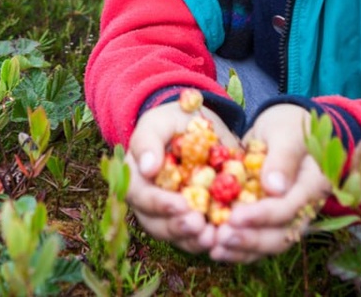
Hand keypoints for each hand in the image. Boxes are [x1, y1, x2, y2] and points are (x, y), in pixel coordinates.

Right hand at [126, 101, 236, 254]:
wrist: (198, 125)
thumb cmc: (172, 121)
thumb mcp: (159, 121)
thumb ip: (148, 140)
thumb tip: (147, 168)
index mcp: (136, 178)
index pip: (141, 196)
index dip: (159, 204)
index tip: (181, 205)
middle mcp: (149, 202)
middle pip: (156, 224)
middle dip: (177, 228)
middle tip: (199, 225)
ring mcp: (170, 214)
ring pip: (176, 236)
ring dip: (193, 240)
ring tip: (213, 237)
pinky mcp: (193, 219)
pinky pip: (197, 237)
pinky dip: (209, 240)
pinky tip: (224, 237)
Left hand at [209, 103, 330, 262]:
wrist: (287, 128)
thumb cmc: (289, 125)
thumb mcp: (287, 132)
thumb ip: (283, 158)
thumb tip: (274, 188)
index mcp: (313, 185)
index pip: (289, 208)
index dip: (262, 215)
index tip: (235, 217)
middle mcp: (303, 207)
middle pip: (281, 235)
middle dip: (250, 240)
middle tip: (221, 238)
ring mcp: (288, 216)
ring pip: (268, 242)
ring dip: (242, 249)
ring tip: (215, 249)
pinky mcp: (270, 219)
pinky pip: (257, 238)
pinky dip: (238, 246)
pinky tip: (215, 248)